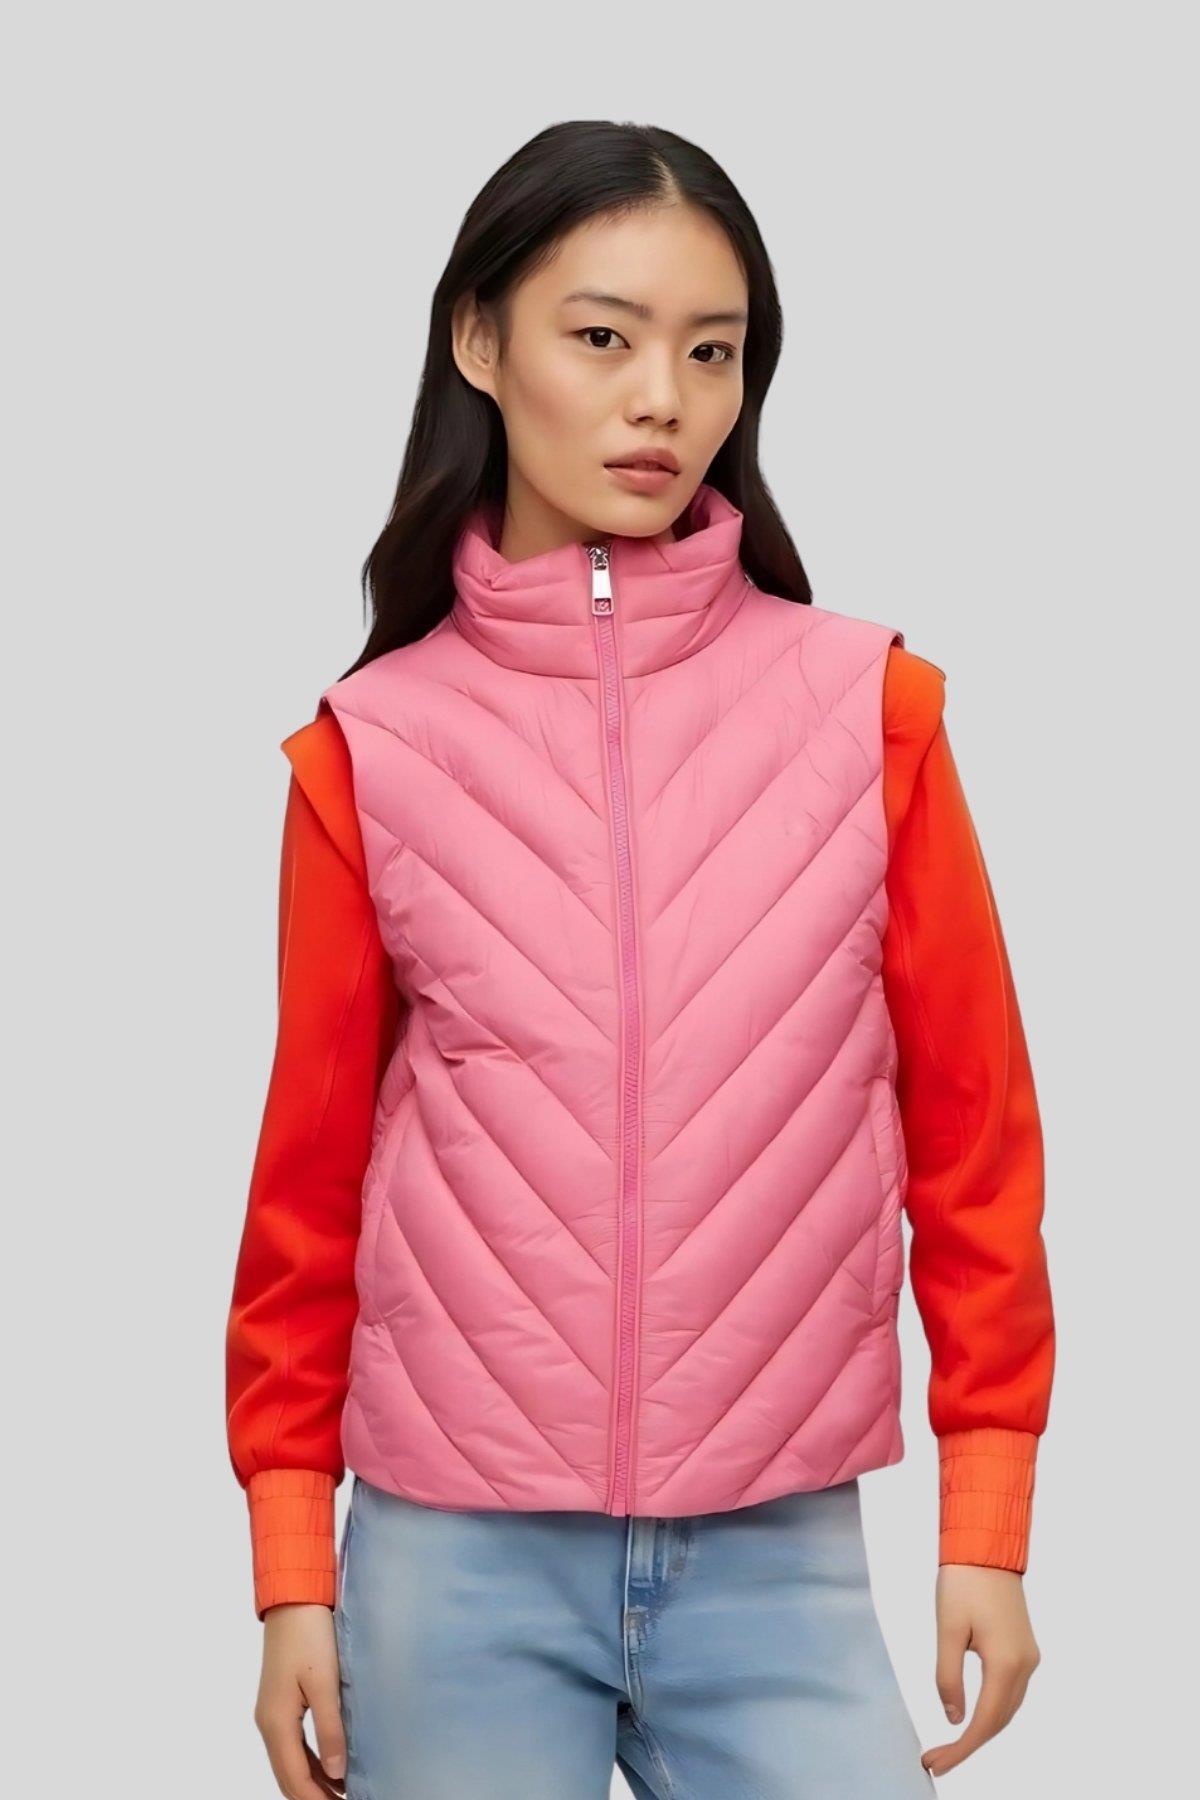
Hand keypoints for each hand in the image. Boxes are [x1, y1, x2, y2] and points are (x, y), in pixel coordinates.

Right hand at [254, 1602, 347, 1798]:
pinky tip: (330, 1766)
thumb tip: (337, 1774)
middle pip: (288, 1776)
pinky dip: (309, 1762)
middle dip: (312, 1796)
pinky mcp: (280, 1703)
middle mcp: (268, 1723)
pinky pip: (292, 1745)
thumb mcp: (325, 1683)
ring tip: (341, 1794)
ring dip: (312, 1782)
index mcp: (276, 1722)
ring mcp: (271, 1713)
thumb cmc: (310, 1635)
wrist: (293, 1600)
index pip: (295, 1778)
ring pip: (289, 1762)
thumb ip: (331, 1729)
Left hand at [921, 1565, 1041, 1777]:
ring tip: (949, 1745)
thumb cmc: (963, 1582)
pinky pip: (1010, 1691)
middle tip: (936, 1759)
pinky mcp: (1025, 1648)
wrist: (987, 1546)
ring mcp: (1029, 1657)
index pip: (984, 1722)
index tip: (934, 1764)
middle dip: (969, 1745)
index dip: (961, 1749)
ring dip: (981, 1730)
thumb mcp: (947, 1629)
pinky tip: (972, 1715)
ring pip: (1007, 1708)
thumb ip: (948, 1677)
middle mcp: (1025, 1665)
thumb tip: (953, 1718)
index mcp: (1006, 1663)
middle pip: (999, 1721)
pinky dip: (992, 1710)